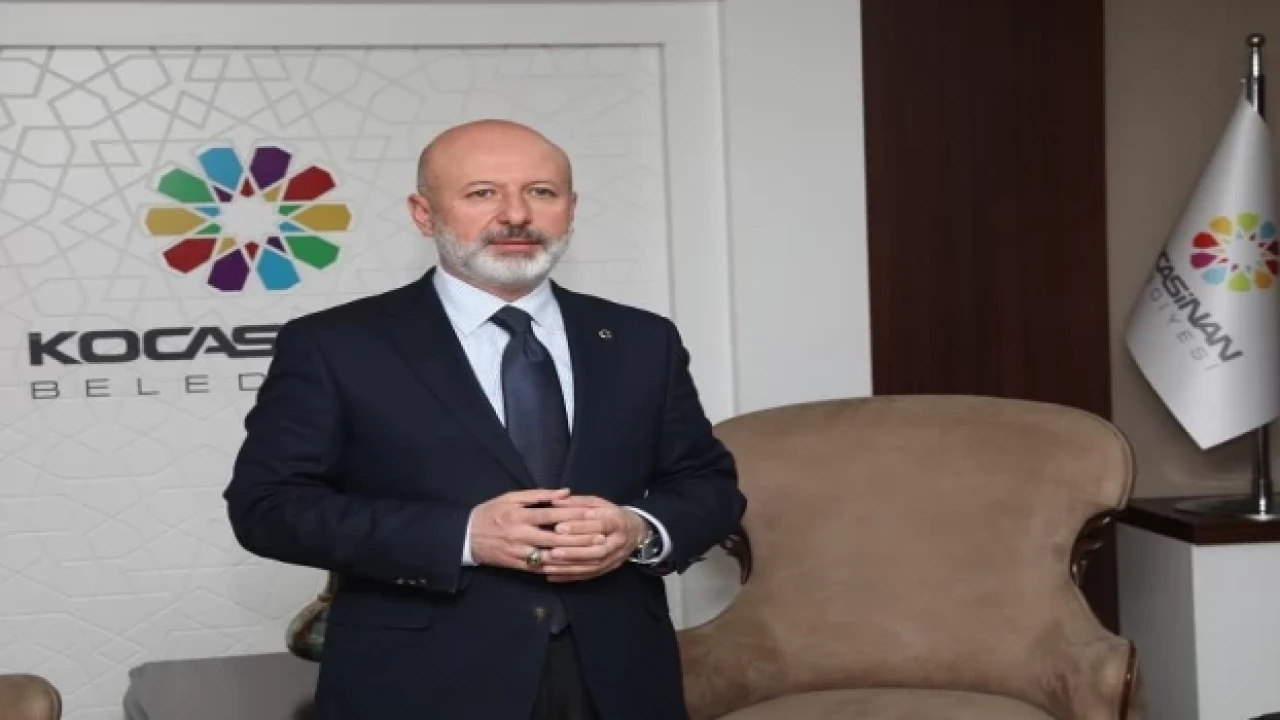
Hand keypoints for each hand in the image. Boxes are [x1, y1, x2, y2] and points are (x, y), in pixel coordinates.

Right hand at [469, 488, 606, 571]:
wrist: (466, 536)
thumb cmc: (490, 513)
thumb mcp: (511, 497)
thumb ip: (539, 495)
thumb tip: (565, 492)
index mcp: (519, 514)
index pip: (553, 514)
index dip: (575, 513)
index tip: (594, 513)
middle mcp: (520, 534)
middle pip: (556, 536)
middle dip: (580, 537)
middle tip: (601, 536)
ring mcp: (519, 552)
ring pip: (551, 555)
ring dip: (574, 555)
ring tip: (593, 552)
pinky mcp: (516, 565)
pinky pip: (540, 568)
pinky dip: (558, 567)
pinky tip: (574, 566)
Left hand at [541, 495, 646, 582]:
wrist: (635, 532)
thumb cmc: (612, 514)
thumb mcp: (599, 503)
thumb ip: (578, 502)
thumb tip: (555, 501)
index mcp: (617, 522)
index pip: (599, 525)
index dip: (579, 527)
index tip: (558, 528)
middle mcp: (618, 542)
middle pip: (597, 551)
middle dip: (573, 553)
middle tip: (551, 552)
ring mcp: (614, 558)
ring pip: (592, 566)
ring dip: (568, 568)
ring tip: (547, 566)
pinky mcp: (608, 569)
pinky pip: (589, 575)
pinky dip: (569, 577)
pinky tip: (552, 576)